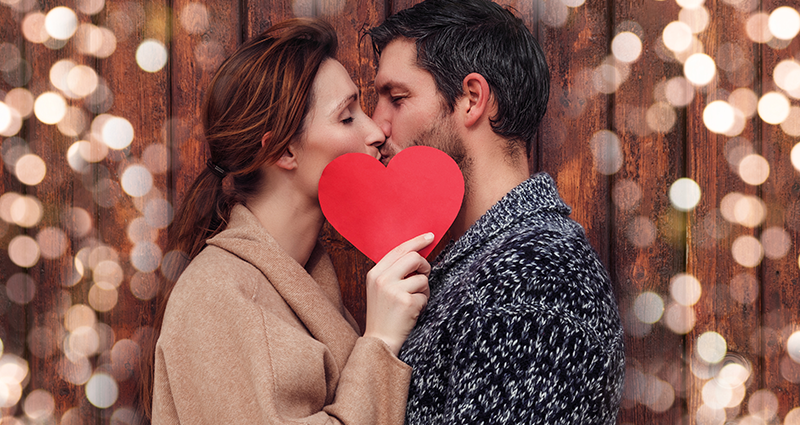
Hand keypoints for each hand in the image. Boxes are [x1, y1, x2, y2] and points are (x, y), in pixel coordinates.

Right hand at [363, 233, 432, 355]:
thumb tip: (417, 254)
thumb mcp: (381, 289)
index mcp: (375, 273)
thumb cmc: (384, 315)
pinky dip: (423, 302)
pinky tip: (413, 312)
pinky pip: (425, 294)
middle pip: (414, 257)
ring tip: (414, 301)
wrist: (380, 341)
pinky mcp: (406, 302)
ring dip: (424, 290)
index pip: (399, 249)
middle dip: (424, 266)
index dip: (416, 241)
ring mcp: (393, 290)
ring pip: (422, 278)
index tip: (430, 236)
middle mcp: (382, 279)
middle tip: (424, 276)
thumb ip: (394, 271)